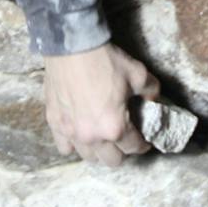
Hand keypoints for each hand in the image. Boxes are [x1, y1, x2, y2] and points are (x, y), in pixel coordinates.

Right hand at [42, 43, 158, 167]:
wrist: (72, 46)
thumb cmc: (105, 61)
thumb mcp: (138, 74)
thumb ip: (151, 91)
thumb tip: (152, 101)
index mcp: (115, 127)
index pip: (134, 147)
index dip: (143, 144)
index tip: (145, 139)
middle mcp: (92, 136)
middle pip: (112, 160)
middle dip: (123, 151)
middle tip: (125, 138)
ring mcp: (70, 132)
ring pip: (88, 157)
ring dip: (99, 151)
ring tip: (103, 139)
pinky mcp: (54, 123)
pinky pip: (65, 147)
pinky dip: (74, 145)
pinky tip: (80, 135)